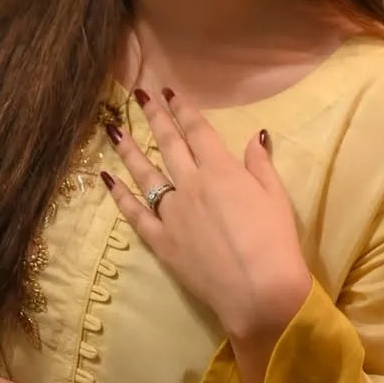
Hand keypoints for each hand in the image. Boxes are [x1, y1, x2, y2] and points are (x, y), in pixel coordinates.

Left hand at [103, 87, 311, 352]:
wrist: (259, 290)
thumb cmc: (275, 242)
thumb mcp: (276, 196)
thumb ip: (259, 164)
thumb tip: (255, 135)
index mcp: (220, 170)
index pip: (198, 131)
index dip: (183, 109)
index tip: (169, 92)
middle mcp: (191, 184)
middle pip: (169, 144)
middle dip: (154, 118)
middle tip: (140, 97)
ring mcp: (172, 213)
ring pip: (145, 173)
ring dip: (129, 149)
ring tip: (114, 130)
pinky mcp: (162, 241)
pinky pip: (135, 214)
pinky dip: (120, 195)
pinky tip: (107, 178)